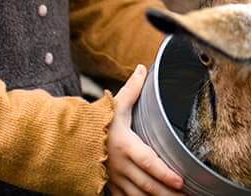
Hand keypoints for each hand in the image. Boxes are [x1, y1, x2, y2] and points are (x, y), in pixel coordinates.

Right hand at [106, 65, 182, 195]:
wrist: (69, 141)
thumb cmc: (96, 123)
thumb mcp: (114, 106)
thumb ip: (131, 90)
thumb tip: (142, 68)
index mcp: (125, 145)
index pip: (148, 161)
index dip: (164, 173)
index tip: (181, 181)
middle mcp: (120, 166)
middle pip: (147, 184)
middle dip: (168, 192)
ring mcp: (114, 179)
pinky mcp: (110, 187)